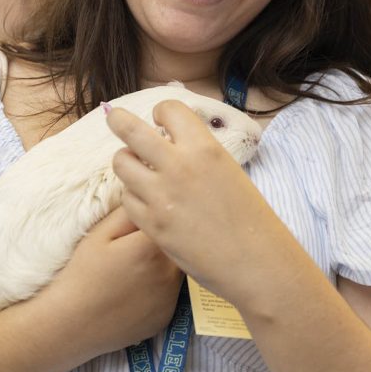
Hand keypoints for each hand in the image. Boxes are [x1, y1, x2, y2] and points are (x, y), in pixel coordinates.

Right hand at [39, 207, 183, 357]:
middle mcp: (169, 273)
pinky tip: (135, 290)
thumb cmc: (82, 273)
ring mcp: (170, 298)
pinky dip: (159, 288)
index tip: (147, 218)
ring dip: (165, 263)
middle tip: (136, 244)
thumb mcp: (101, 233)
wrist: (71, 323)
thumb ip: (131, 212)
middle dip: (165, 239)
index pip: (171, 219)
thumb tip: (151, 196)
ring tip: (135, 267)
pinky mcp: (166, 317)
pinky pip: (170, 294)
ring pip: (177, 269)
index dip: (160, 215)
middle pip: (178, 244)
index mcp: (153, 247)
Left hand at [107, 100, 294, 303]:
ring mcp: (161, 195)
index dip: (162, 113)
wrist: (255, 261)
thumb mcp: (228, 169)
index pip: (169, 109)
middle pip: (130, 130)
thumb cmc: (250, 217)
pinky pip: (127, 198)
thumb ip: (198, 153)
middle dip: (119, 120)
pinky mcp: (151, 223)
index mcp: (204, 148)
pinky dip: (133, 196)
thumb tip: (171, 140)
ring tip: (138, 169)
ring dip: (127, 162)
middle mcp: (178, 166)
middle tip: (115, 118)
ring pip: (122, 163)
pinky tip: (147, 201)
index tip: (160, 121)